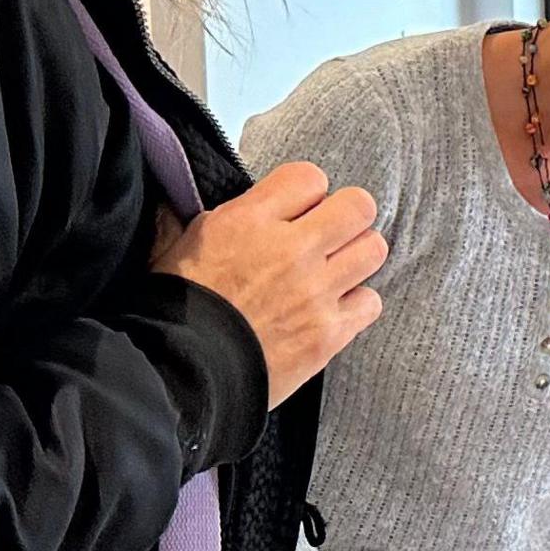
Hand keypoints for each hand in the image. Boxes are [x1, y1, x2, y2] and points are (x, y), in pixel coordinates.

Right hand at [154, 160, 384, 405]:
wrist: (180, 373)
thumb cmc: (175, 308)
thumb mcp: (181, 243)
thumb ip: (215, 214)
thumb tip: (205, 189)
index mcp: (249, 220)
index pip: (309, 177)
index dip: (308, 194)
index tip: (299, 211)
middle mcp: (290, 249)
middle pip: (358, 206)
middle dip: (347, 218)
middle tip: (330, 236)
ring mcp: (314, 292)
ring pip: (374, 250)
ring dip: (357, 258)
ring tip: (335, 272)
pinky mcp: (328, 333)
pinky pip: (371, 302)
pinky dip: (357, 307)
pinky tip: (333, 311)